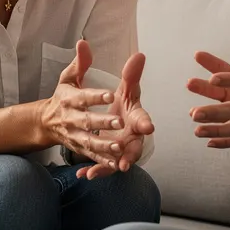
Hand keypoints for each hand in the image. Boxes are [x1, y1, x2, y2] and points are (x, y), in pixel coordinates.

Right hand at [41, 40, 124, 169]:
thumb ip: (79, 63)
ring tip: (119, 147)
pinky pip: (91, 156)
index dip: (96, 96)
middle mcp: (71, 118)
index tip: (110, 94)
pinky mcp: (79, 148)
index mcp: (69, 99)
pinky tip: (116, 165)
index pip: (83, 97)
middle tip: (119, 122)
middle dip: (102, 123)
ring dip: (103, 146)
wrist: (45, 123)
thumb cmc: (62, 96)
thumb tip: (83, 42)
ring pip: (89, 143)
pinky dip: (102, 162)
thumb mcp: (68, 78)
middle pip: (87, 122)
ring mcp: (74, 136)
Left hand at [76, 52, 154, 179]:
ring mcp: (121, 149)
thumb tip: (139, 55)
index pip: (143, 120)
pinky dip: (94, 171)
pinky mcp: (110, 158)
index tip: (147, 127)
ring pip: (117, 160)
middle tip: (125, 162)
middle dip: (130, 154)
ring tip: (96, 173)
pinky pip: (103, 167)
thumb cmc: (124, 103)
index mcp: (137, 117)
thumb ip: (131, 74)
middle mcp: (132, 136)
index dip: (145, 123)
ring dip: (108, 167)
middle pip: (134, 147)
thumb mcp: (127, 87)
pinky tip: (82, 175)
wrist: (116, 119)